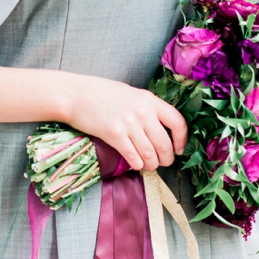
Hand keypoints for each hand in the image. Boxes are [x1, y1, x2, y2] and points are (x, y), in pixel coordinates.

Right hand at [65, 75, 186, 171]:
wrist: (76, 94)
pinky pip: (133, 157)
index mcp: (149, 99)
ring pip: (150, 154)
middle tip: (162, 162)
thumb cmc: (101, 92)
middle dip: (166, 158)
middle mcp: (142, 111)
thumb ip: (146, 108)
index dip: (182, 140)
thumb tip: (159, 127)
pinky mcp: (114, 134)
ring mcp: (129, 123)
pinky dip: (137, 164)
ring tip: (148, 165)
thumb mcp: (130, 93)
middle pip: (164, 144)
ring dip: (151, 164)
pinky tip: (135, 163)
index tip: (179, 149)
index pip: (177, 122)